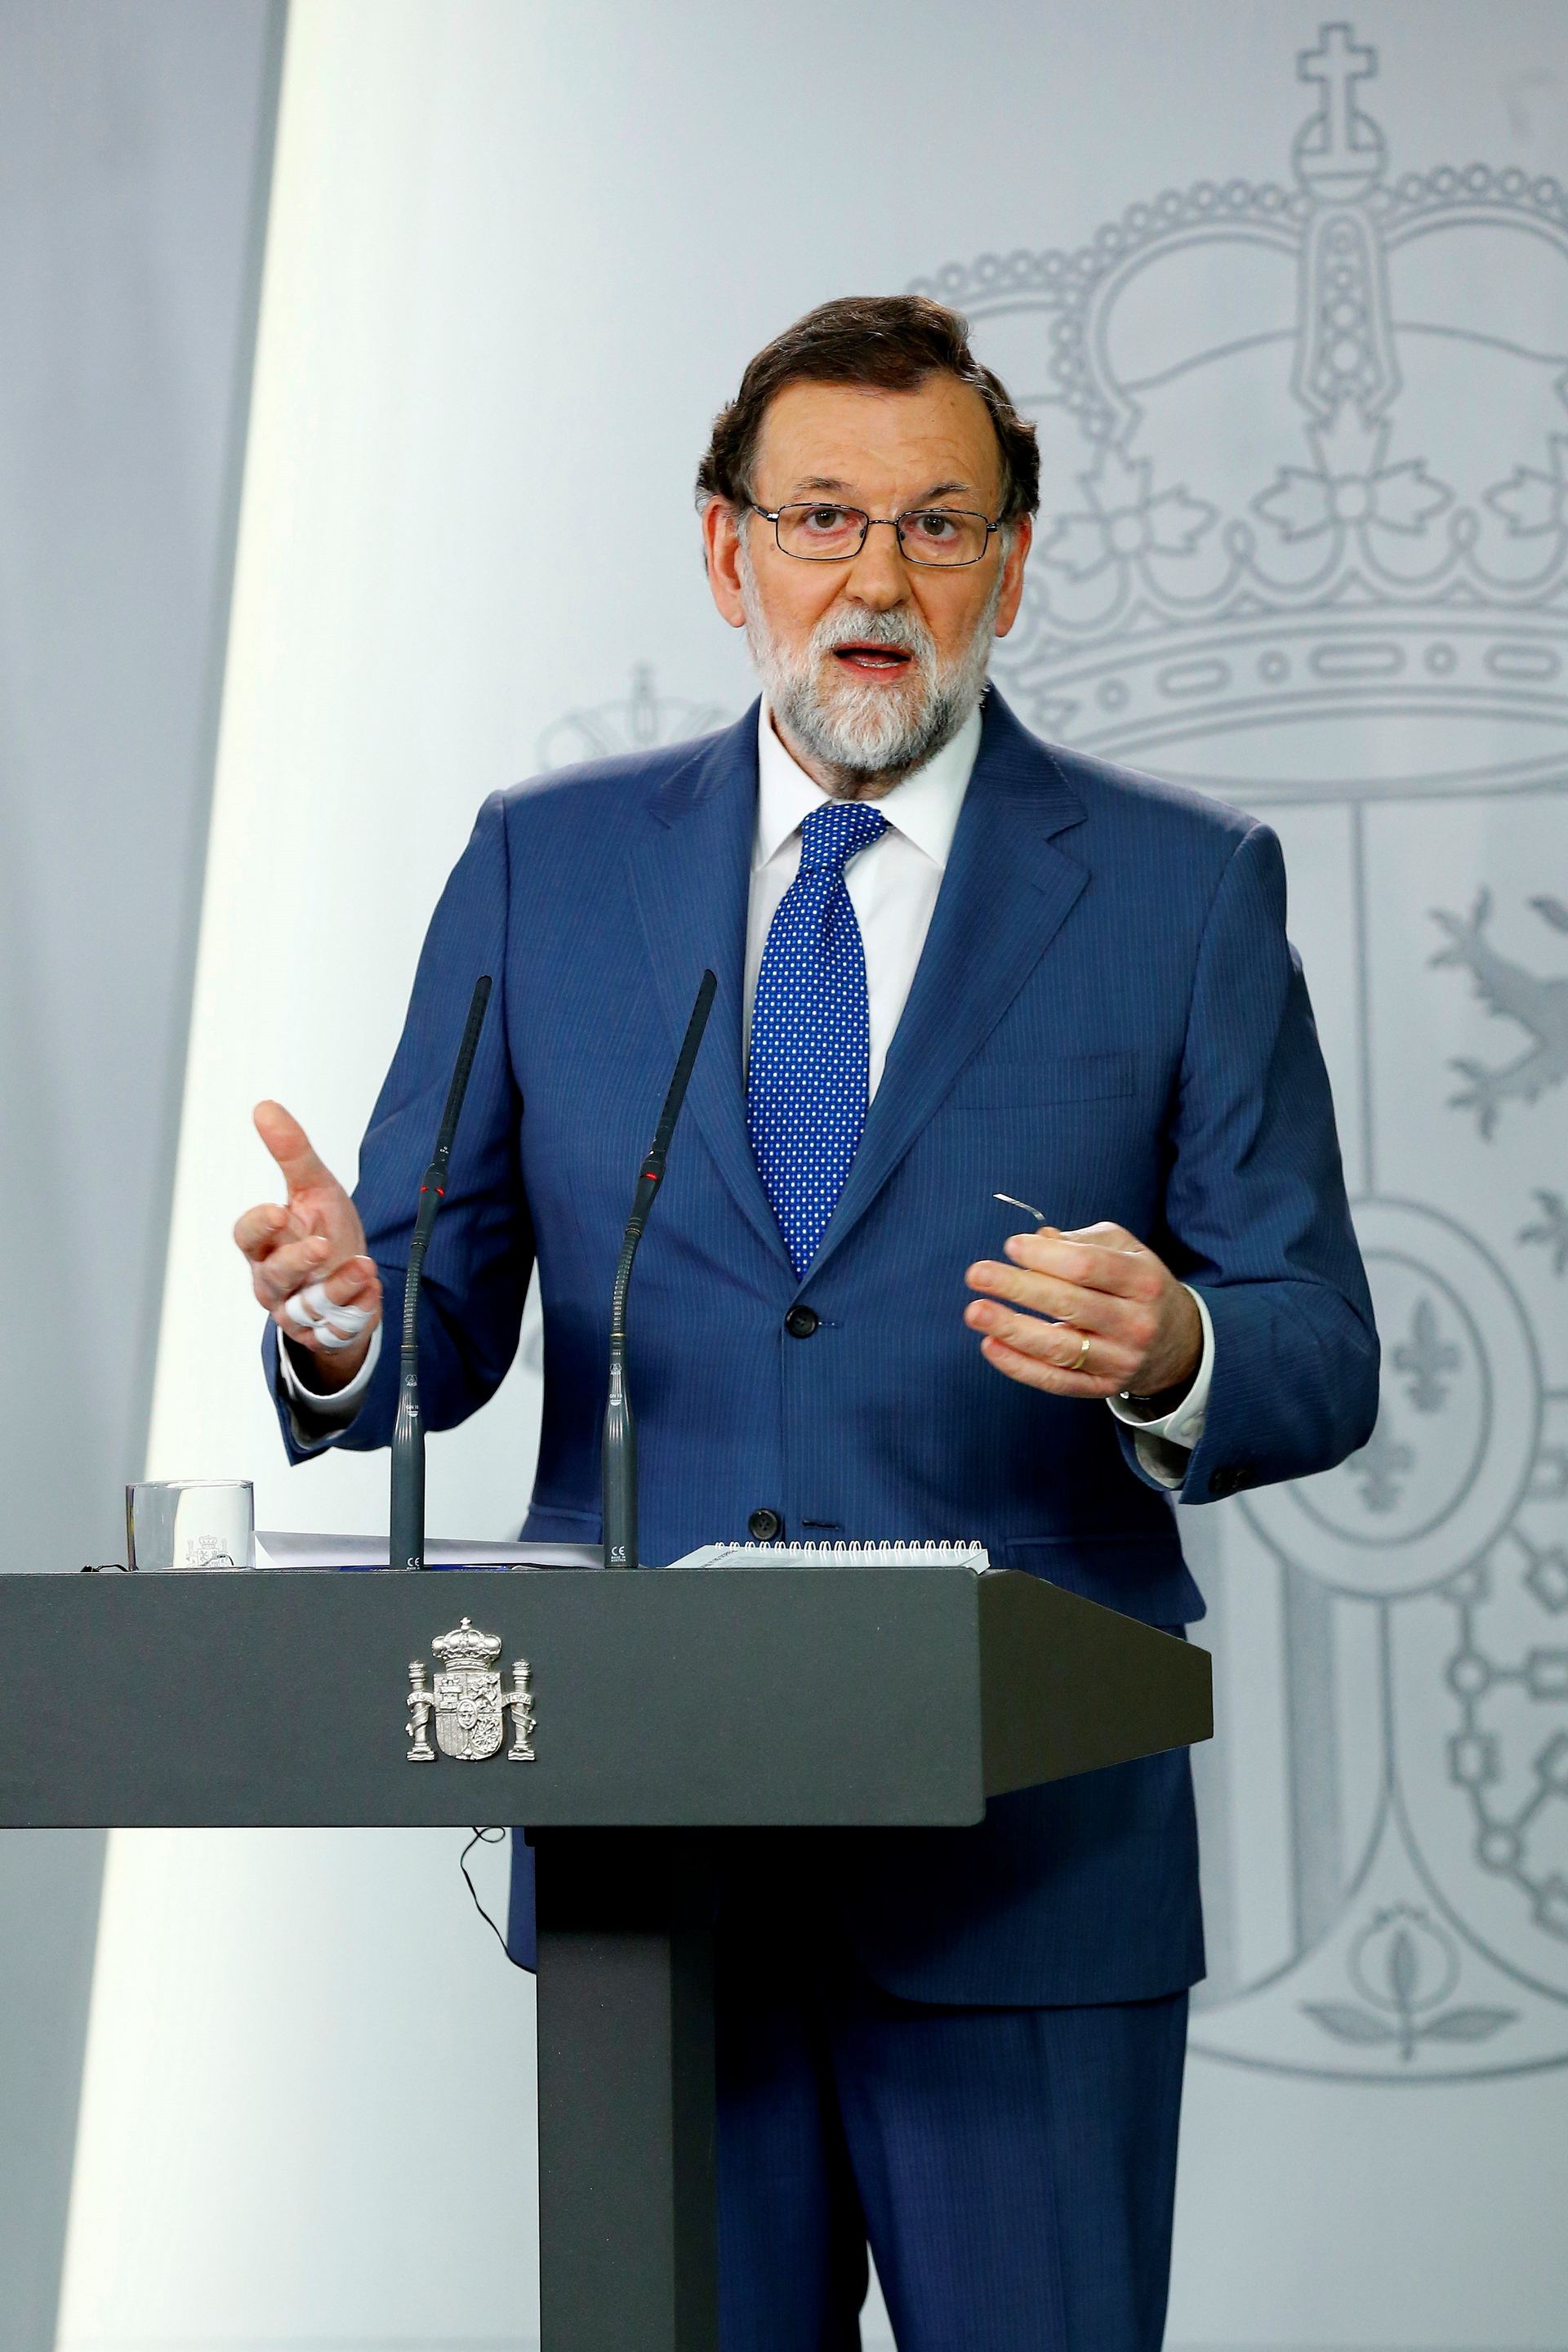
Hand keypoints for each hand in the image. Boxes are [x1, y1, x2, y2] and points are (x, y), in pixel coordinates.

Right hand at [234, 1102, 381, 1389]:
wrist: (349, 1281)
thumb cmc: (321, 1230)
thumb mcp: (314, 1188)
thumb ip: (291, 1153)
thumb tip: (264, 1106)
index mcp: (265, 1244)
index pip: (247, 1236)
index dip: (259, 1226)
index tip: (279, 1212)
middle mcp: (274, 1280)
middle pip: (273, 1276)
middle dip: (296, 1262)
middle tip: (321, 1246)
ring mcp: (296, 1311)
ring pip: (306, 1308)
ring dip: (337, 1288)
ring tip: (364, 1266)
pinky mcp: (322, 1334)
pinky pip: (336, 1329)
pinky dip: (357, 1309)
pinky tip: (373, 1290)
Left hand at [964, 1221, 1200, 1400]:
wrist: (1178, 1343)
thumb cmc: (1139, 1285)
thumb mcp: (1126, 1251)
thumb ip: (1082, 1241)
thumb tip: (1036, 1240)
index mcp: (1143, 1281)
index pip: (1088, 1267)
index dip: (1045, 1256)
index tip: (1010, 1246)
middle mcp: (1135, 1323)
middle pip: (1069, 1304)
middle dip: (1018, 1287)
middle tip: (976, 1274)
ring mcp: (1120, 1360)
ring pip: (1060, 1348)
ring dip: (1012, 1329)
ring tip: (976, 1311)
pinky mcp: (1103, 1388)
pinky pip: (1056, 1380)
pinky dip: (1019, 1366)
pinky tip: (990, 1345)